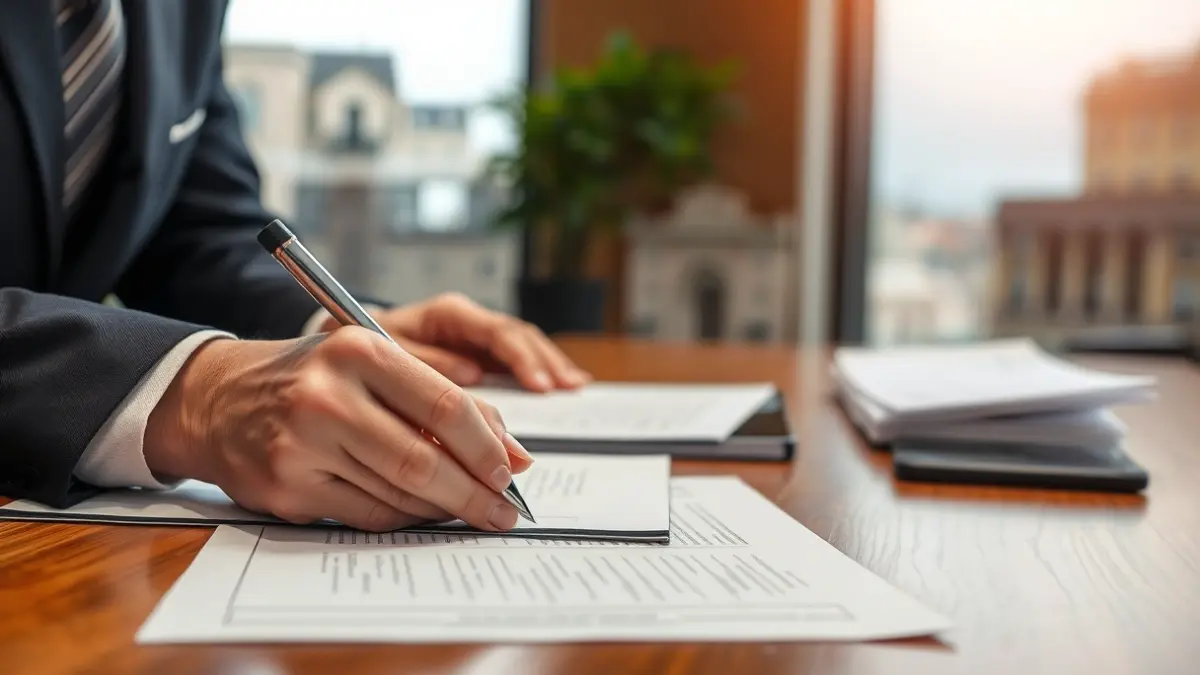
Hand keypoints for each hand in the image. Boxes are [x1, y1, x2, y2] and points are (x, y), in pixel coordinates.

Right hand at [144, 328, 534, 532]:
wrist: (217, 399)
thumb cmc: (313, 378)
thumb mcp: (373, 364)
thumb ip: (442, 399)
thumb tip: (514, 454)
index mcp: (359, 350)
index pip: (445, 406)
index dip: (487, 447)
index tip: (513, 471)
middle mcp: (327, 395)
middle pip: (424, 461)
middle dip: (475, 493)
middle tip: (503, 511)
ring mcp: (301, 444)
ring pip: (398, 493)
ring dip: (443, 508)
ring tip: (469, 510)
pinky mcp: (287, 487)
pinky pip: (368, 514)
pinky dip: (404, 517)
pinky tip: (421, 511)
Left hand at [321, 293, 590, 391]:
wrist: (344, 350)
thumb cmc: (361, 353)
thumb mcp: (384, 356)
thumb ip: (424, 363)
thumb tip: (470, 373)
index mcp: (447, 315)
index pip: (495, 331)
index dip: (520, 358)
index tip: (538, 385)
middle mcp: (468, 321)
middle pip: (518, 335)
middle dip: (544, 362)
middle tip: (564, 389)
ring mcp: (477, 337)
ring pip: (524, 344)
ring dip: (549, 364)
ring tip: (573, 387)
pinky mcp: (480, 355)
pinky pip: (518, 359)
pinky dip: (540, 371)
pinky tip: (565, 385)